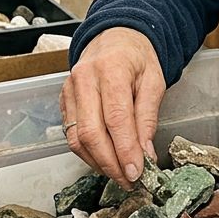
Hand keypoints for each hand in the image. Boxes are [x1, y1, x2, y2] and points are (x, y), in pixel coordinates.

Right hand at [61, 28, 164, 187]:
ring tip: (119, 174)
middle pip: (91, 132)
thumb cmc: (137, 57)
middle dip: (110, 163)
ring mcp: (70, 90)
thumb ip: (148, 118)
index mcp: (111, 69)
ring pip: (77, 138)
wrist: (115, 36)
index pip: (116, 118)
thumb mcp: (154, 81)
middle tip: (129, 180)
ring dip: (98, 162)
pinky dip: (88, 153)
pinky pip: (71, 134)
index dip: (125, 150)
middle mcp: (84, 79)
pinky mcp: (64, 100)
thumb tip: (145, 154)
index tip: (137, 172)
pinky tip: (105, 160)